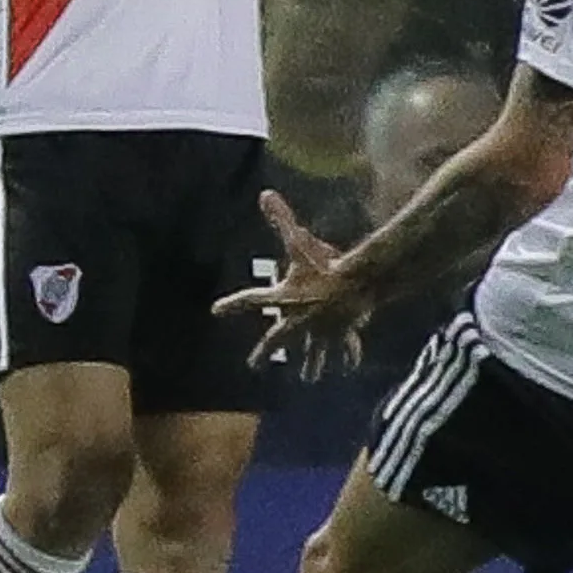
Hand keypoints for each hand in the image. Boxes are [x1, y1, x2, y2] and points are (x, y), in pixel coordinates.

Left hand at [210, 190, 367, 378]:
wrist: (356, 286)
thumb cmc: (325, 264)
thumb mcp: (300, 242)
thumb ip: (282, 220)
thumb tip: (265, 194)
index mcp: (283, 300)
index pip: (251, 300)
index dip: (233, 304)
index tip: (216, 310)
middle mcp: (298, 321)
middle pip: (278, 340)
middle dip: (265, 351)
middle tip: (253, 364)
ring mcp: (321, 331)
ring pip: (314, 354)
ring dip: (312, 365)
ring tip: (309, 377)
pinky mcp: (344, 333)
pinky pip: (347, 348)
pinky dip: (349, 356)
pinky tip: (350, 366)